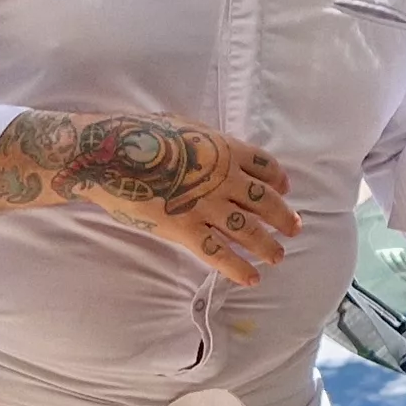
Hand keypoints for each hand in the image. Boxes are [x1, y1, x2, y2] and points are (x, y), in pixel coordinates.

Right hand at [0, 110, 296, 284]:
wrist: (111, 154)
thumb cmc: (141, 134)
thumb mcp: (184, 127)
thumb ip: (206, 142)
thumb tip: (217, 148)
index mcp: (225, 148)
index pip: (265, 166)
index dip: (279, 180)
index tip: (285, 189)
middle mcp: (224, 178)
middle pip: (265, 201)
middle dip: (283, 217)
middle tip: (295, 229)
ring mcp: (206, 205)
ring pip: (248, 229)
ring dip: (266, 245)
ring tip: (278, 256)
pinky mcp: (185, 229)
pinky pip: (218, 253)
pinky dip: (238, 267)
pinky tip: (251, 278)